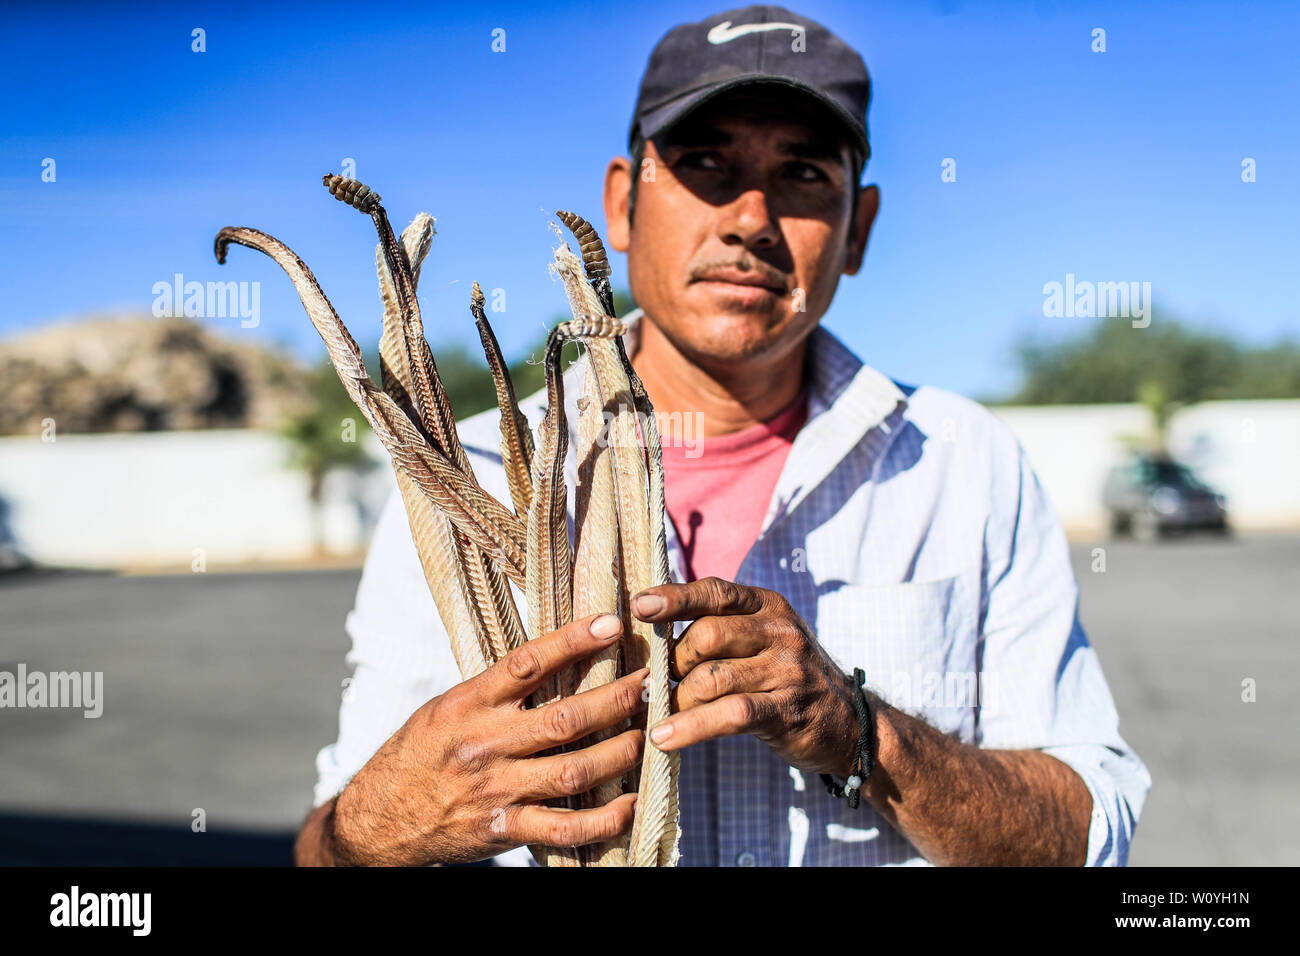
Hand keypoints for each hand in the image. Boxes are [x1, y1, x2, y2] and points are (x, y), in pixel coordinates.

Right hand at [331, 613, 646, 865]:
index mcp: (468, 704)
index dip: (573, 641)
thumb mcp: (446, 708)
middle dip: (616, 699)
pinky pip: (563, 828)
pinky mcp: (503, 829)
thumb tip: (554, 655)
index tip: (611, 623)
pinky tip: (630, 803)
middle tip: (651, 683)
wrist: (377, 820)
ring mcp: (496, 789)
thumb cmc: (419, 753)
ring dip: (620, 752)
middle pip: (564, 718)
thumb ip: (495, 689)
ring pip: (573, 770)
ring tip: (649, 735)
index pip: (527, 663)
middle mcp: (484, 743)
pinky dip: (603, 819)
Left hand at [633, 577, 857, 775]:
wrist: (851, 722)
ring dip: (676, 700)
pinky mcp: (786, 712)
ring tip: (657, 714)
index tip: (639, 605)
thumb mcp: (764, 638)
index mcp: (769, 606)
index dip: (675, 597)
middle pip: (707, 636)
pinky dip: (689, 728)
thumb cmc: (787, 676)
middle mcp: (780, 632)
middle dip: (673, 661)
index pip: (716, 591)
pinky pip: (728, 716)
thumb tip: (653, 624)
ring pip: (712, 679)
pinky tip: (664, 739)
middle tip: (657, 682)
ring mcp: (786, 672)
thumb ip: (722, 626)